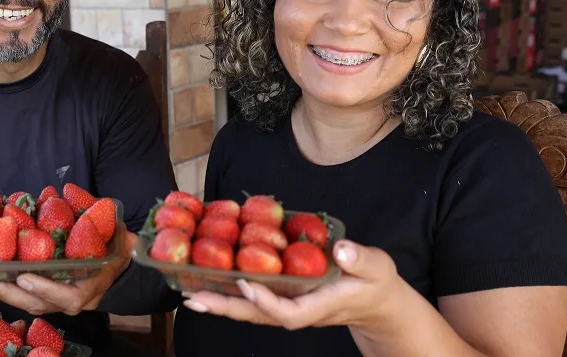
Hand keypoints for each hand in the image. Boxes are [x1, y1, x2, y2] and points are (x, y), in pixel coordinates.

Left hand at [0, 231, 136, 315]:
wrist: (120, 258)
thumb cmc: (115, 241)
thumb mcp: (113, 229)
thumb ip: (100, 218)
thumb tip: (79, 194)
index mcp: (93, 285)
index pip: (71, 297)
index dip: (48, 289)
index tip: (25, 277)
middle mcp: (77, 300)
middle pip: (41, 305)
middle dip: (10, 294)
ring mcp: (61, 301)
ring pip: (30, 303)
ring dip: (2, 292)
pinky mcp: (50, 297)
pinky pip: (28, 298)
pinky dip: (7, 289)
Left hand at [182, 240, 407, 331]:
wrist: (376, 302)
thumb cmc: (376, 283)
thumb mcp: (378, 267)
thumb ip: (361, 259)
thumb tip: (341, 249)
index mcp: (322, 305)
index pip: (290, 313)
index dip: (267, 303)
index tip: (247, 284)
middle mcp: (300, 311)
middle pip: (258, 316)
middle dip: (226, 308)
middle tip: (194, 298)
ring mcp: (290, 308)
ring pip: (251, 311)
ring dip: (220, 303)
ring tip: (189, 294)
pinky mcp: (285, 300)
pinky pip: (253, 302)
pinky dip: (230, 295)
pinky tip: (208, 286)